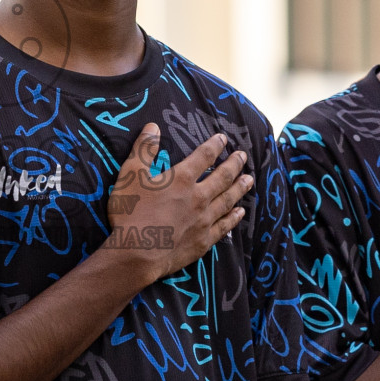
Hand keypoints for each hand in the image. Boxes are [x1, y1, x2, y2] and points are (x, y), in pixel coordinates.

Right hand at [106, 123, 252, 283]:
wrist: (137, 253)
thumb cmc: (130, 213)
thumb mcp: (130, 175)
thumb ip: (143, 149)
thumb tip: (152, 127)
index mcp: (181, 179)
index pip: (203, 156)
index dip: (214, 145)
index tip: (223, 138)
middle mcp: (198, 197)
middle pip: (222, 177)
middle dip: (234, 164)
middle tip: (243, 156)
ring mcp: (204, 220)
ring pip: (228, 200)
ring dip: (239, 188)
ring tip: (249, 180)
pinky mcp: (203, 241)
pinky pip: (224, 226)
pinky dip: (234, 218)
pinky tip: (240, 212)